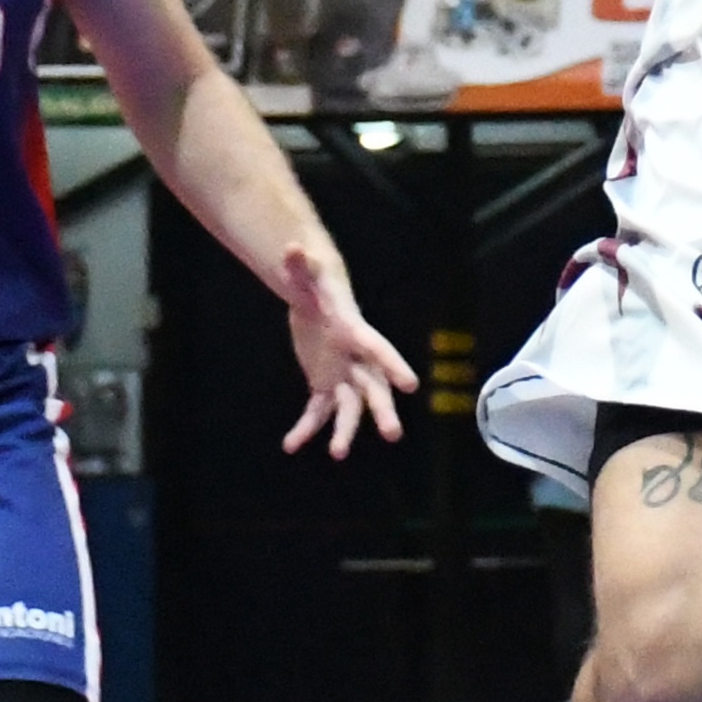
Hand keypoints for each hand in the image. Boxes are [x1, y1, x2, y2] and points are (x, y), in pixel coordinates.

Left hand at [274, 243, 416, 458]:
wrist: (316, 302)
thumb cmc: (316, 286)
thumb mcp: (307, 276)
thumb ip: (300, 267)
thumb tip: (292, 248)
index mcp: (354, 332)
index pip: (376, 348)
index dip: (392, 364)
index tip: (411, 384)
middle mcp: (355, 359)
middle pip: (373, 388)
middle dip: (382, 410)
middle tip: (393, 433)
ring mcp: (341, 376)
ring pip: (348, 409)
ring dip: (343, 431)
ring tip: (337, 453)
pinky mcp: (324, 386)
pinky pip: (317, 412)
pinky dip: (305, 429)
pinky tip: (290, 445)